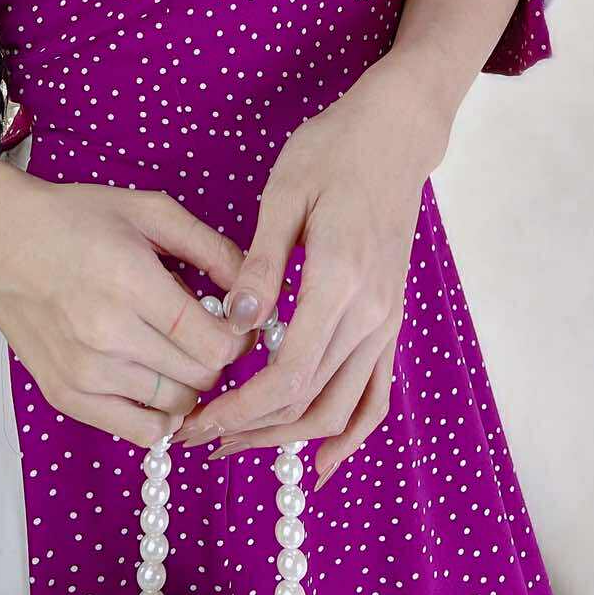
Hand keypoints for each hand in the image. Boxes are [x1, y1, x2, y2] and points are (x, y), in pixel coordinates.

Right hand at [0, 171, 258, 451]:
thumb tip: (256, 292)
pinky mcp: (67, 396)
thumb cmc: (76, 218)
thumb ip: (210, 248)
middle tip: (205, 331)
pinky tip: (157, 382)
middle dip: (216, 357)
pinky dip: (160, 415)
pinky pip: (138, 432)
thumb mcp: (149, 211)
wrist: (0, 240)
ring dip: (190, 383)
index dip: (238, 337)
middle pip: (200, 378)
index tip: (233, 320)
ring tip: (175, 349)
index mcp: (131, 283)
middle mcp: (106, 336)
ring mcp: (84, 373)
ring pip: (175, 406)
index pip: (214, 344)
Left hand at [170, 65, 442, 484]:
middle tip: (200, 436)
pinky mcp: (391, 319)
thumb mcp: (285, 193)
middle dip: (251, 430)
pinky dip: (351, 433)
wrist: (396, 133)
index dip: (239, 408)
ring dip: (290, 438)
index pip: (286, 375)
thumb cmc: (334, 149)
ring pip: (342, 408)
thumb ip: (261, 264)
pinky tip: (323, 461)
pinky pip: (376, 393)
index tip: (197, 422)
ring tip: (239, 444)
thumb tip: (234, 326)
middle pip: (309, 402)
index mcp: (339, 282)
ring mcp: (387, 321)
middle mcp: (370, 314)